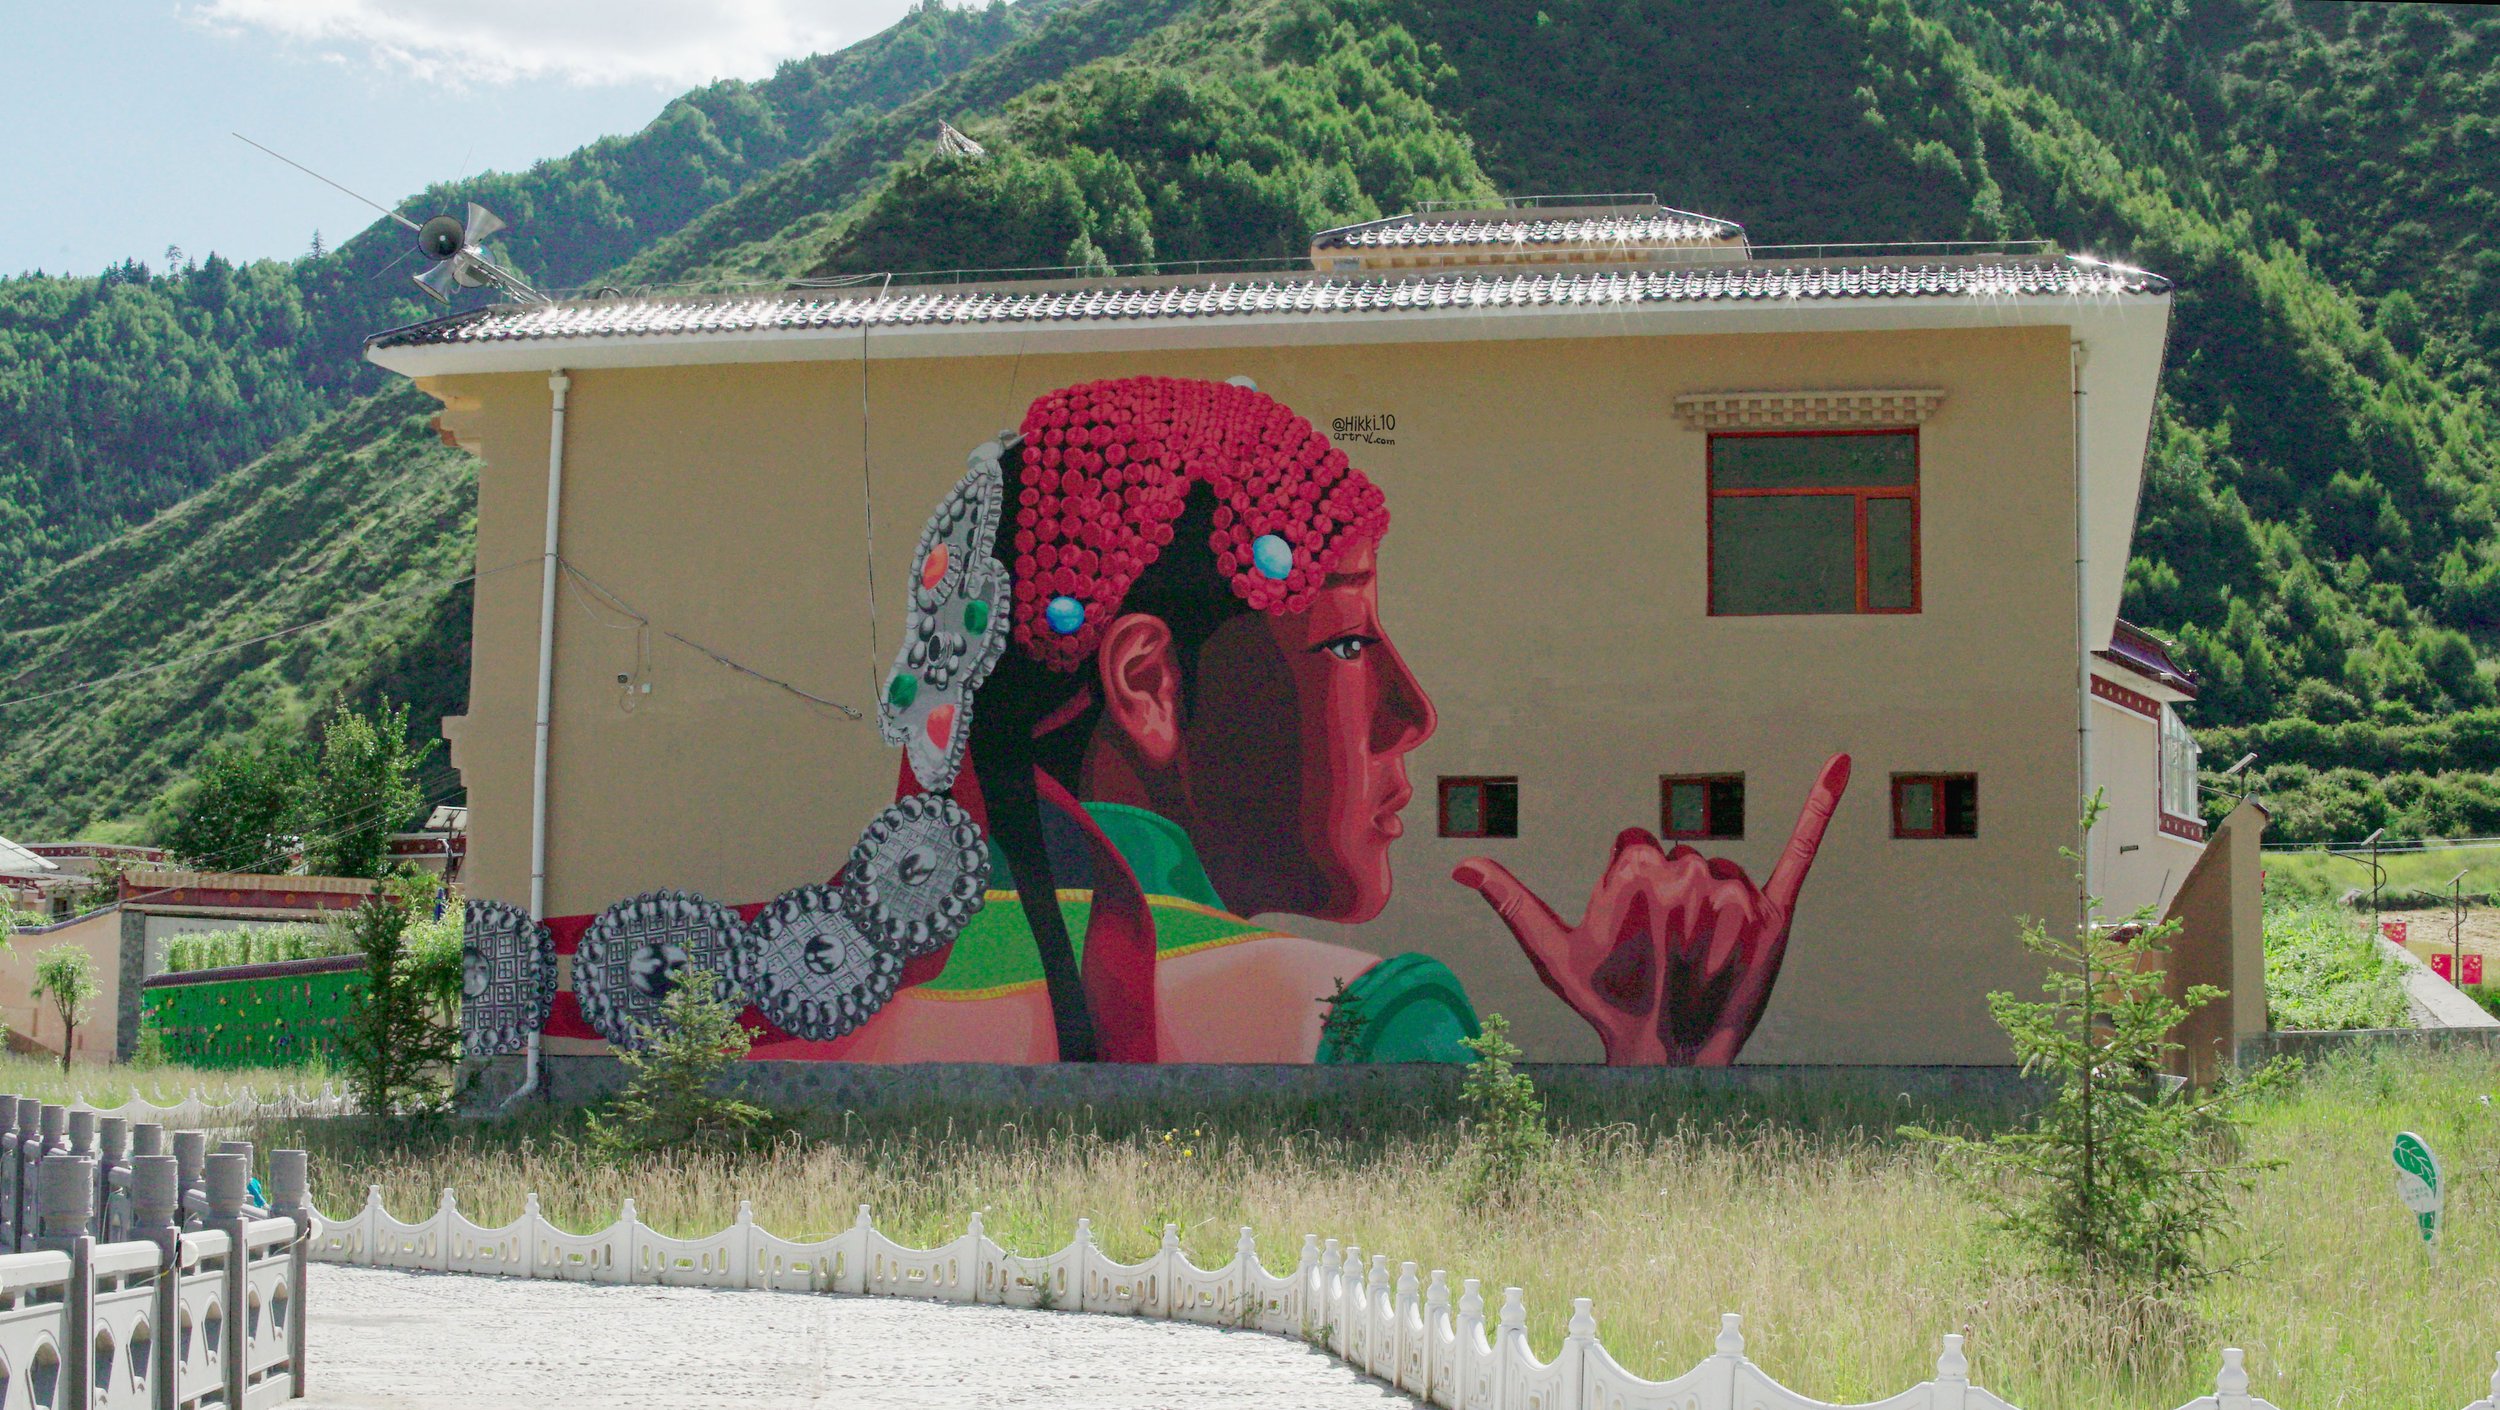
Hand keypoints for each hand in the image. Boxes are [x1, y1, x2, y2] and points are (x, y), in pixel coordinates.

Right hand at [1452, 755, 1849, 1065]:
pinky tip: (1843, 764)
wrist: (1669, 1057)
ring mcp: (1733, 895)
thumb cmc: (1605, 1002)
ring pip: (1727, 876)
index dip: (1633, 888)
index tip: (1632, 930)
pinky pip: (1799, 849)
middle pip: (1685, 858)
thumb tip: (1460, 867)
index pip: (1641, 844)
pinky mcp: (1775, 912)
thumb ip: (1511, 901)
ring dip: (1716, 911)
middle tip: (1668, 953)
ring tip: (1701, 959)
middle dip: (1676, 901)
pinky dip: (1820, 807)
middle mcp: (1686, 874)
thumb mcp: (1552, 953)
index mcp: (1632, 869)